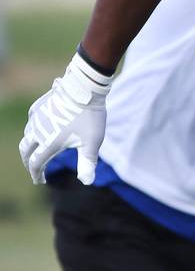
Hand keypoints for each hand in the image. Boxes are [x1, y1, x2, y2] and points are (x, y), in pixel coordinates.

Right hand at [19, 53, 111, 184]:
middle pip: (25, 150)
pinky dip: (33, 127)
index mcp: (48, 143)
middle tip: (34, 168)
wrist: (85, 88)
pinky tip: (40, 126)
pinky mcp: (40, 105)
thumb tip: (87, 182)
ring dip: (30, 144)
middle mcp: (38, 131)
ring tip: (38, 148)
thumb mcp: (92, 142)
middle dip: (28, 161)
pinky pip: (32, 119)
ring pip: (27, 134)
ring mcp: (37, 117)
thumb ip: (87, 163)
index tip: (40, 180)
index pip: (36, 164)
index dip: (37, 174)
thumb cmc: (90, 116)